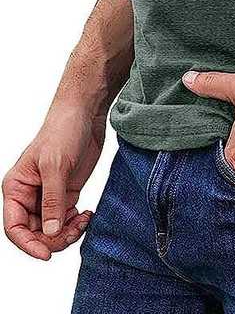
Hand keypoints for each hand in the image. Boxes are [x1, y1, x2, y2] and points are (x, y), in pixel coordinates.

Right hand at [2, 104, 104, 259]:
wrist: (85, 114)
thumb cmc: (63, 130)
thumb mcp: (55, 165)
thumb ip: (53, 200)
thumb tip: (50, 232)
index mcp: (17, 187)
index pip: (14, 227)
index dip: (28, 245)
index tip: (46, 254)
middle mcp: (29, 195)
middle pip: (35, 233)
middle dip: (54, 239)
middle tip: (74, 231)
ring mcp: (49, 195)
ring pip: (52, 230)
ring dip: (68, 233)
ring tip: (83, 221)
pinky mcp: (66, 193)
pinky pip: (67, 220)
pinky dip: (76, 224)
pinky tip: (87, 215)